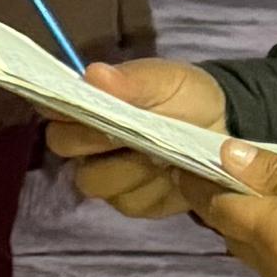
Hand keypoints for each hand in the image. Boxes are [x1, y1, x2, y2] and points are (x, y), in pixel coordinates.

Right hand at [46, 56, 225, 220]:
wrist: (224, 129)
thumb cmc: (187, 97)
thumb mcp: (167, 80)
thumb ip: (132, 80)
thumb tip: (92, 74)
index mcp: (88, 103)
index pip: (51, 105)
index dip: (63, 107)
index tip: (90, 108)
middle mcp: (86, 142)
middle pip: (63, 146)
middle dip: (97, 139)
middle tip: (133, 132)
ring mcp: (105, 176)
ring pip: (94, 180)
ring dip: (130, 168)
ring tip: (162, 153)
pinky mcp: (131, 203)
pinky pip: (129, 203)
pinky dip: (154, 189)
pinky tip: (173, 175)